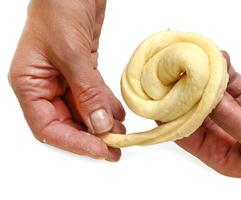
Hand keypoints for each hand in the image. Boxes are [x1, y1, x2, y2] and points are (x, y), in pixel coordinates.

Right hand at [8, 0, 125, 160]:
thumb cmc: (59, 6)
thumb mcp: (71, 52)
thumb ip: (85, 91)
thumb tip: (99, 125)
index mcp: (30, 83)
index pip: (48, 126)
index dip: (74, 143)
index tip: (100, 150)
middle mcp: (45, 84)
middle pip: (67, 122)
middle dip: (92, 136)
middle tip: (115, 146)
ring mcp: (65, 78)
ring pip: (83, 110)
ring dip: (101, 123)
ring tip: (121, 133)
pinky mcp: (82, 69)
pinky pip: (93, 94)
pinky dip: (106, 105)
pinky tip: (118, 114)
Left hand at [177, 51, 240, 179]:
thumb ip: (231, 120)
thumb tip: (205, 100)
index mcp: (220, 154)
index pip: (185, 135)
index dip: (169, 117)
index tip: (156, 98)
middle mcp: (223, 134)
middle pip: (194, 112)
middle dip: (182, 93)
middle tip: (169, 72)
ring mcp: (236, 114)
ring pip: (211, 94)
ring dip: (202, 78)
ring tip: (192, 60)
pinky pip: (231, 82)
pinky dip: (223, 70)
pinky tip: (217, 58)